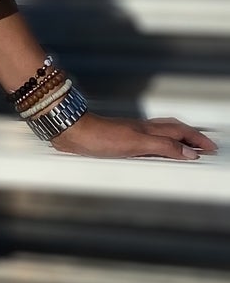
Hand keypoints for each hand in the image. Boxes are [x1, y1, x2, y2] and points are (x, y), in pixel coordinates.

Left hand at [50, 111, 217, 161]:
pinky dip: (157, 146)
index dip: (197, 140)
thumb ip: (164, 147)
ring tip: (185, 147)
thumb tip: (189, 153)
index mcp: (149, 130)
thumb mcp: (138, 144)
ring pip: (159, 133)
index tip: (211, 148)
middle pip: (173, 130)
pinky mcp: (117, 140)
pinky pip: (145, 142)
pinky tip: (152, 152)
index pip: (180, 133)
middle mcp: (142, 129)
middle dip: (190, 137)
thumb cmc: (100, 136)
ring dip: (175, 139)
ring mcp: (130, 133)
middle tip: (204, 146)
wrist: (72, 131)